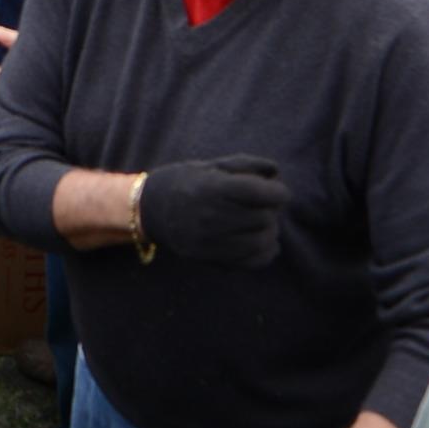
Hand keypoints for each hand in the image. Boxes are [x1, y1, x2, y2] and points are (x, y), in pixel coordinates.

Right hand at [134, 153, 293, 269]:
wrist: (150, 209)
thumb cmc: (187, 182)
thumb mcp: (213, 165)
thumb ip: (247, 165)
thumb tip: (276, 173)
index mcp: (212, 189)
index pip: (260, 193)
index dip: (278, 192)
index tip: (278, 191)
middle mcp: (210, 217)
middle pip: (263, 218)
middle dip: (272, 210)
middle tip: (266, 205)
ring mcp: (208, 241)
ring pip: (261, 241)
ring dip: (270, 231)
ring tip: (263, 222)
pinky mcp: (209, 259)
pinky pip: (250, 262)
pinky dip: (265, 253)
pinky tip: (264, 242)